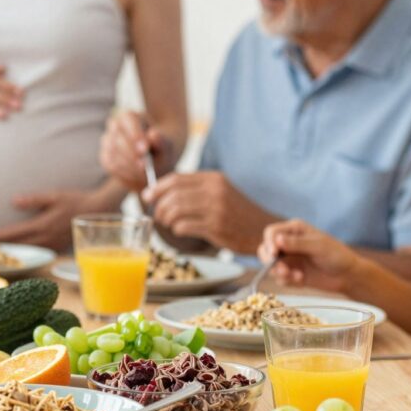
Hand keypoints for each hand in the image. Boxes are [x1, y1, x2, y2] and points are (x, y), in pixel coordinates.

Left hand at [0, 188, 114, 250]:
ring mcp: (53, 245)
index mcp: (43, 225)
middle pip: (19, 246)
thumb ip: (34, 200)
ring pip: (29, 251)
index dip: (0, 236)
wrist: (98, 211)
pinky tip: (21, 253)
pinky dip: (28, 253)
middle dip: (2, 247)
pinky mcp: (58, 248)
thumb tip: (14, 201)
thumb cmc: (76, 201)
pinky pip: (39, 252)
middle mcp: (47, 239)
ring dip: (13, 251)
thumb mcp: (55, 196)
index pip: (16, 233)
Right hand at [99, 110, 170, 191]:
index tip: (144, 150)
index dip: (135, 135)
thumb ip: (161, 141)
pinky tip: (135, 177)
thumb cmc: (161, 150)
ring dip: (129, 166)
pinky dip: (123, 173)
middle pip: (119, 139)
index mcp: (130, 117)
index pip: (128, 121)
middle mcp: (115, 126)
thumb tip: (153, 134)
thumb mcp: (167, 146)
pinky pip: (110, 165)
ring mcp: (107, 141)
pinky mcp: (105, 157)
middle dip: (131, 155)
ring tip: (143, 174)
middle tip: (144, 166)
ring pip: (113, 154)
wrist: (155, 162)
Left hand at [144, 171, 269, 253]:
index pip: (176, 178)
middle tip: (157, 214)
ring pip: (175, 209)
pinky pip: (184, 226)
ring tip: (167, 224)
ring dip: (166, 218)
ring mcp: (216, 209)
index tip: (147, 196)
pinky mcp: (216, 227)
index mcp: (213, 179)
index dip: (157, 187)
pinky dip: (176, 229)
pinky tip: (179, 231)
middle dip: (158, 205)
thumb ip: (197, 189)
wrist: (263, 229)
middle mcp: (214, 191)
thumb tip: (162, 191)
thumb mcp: (221, 191)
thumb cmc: (237, 213)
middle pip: (173, 193)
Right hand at [258, 219, 361, 291]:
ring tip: (295, 276)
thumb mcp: (318, 247)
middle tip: (281, 270)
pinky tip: (300, 280)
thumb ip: (297, 244)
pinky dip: (287, 281)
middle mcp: (288, 243)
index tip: (274, 255)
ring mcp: (289, 259)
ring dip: (279, 273)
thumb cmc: (337, 255)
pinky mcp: (291, 274)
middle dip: (269, 261)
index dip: (269, 243)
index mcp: (294, 230)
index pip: (271, 232)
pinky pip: (279, 278)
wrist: (348, 276)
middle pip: (265, 249)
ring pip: (270, 266)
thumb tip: (277, 240)